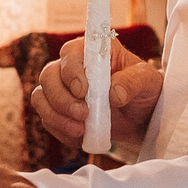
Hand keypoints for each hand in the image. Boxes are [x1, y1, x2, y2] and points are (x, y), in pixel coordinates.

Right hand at [31, 39, 160, 150]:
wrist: (142, 116)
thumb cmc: (144, 90)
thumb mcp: (147, 81)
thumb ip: (132, 82)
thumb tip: (114, 93)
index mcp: (92, 51)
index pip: (70, 53)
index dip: (71, 71)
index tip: (83, 91)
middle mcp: (72, 66)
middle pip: (48, 75)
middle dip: (61, 99)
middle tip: (82, 115)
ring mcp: (62, 89)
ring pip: (41, 97)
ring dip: (56, 116)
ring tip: (80, 130)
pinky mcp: (59, 110)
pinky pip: (46, 119)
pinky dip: (60, 130)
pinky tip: (80, 136)